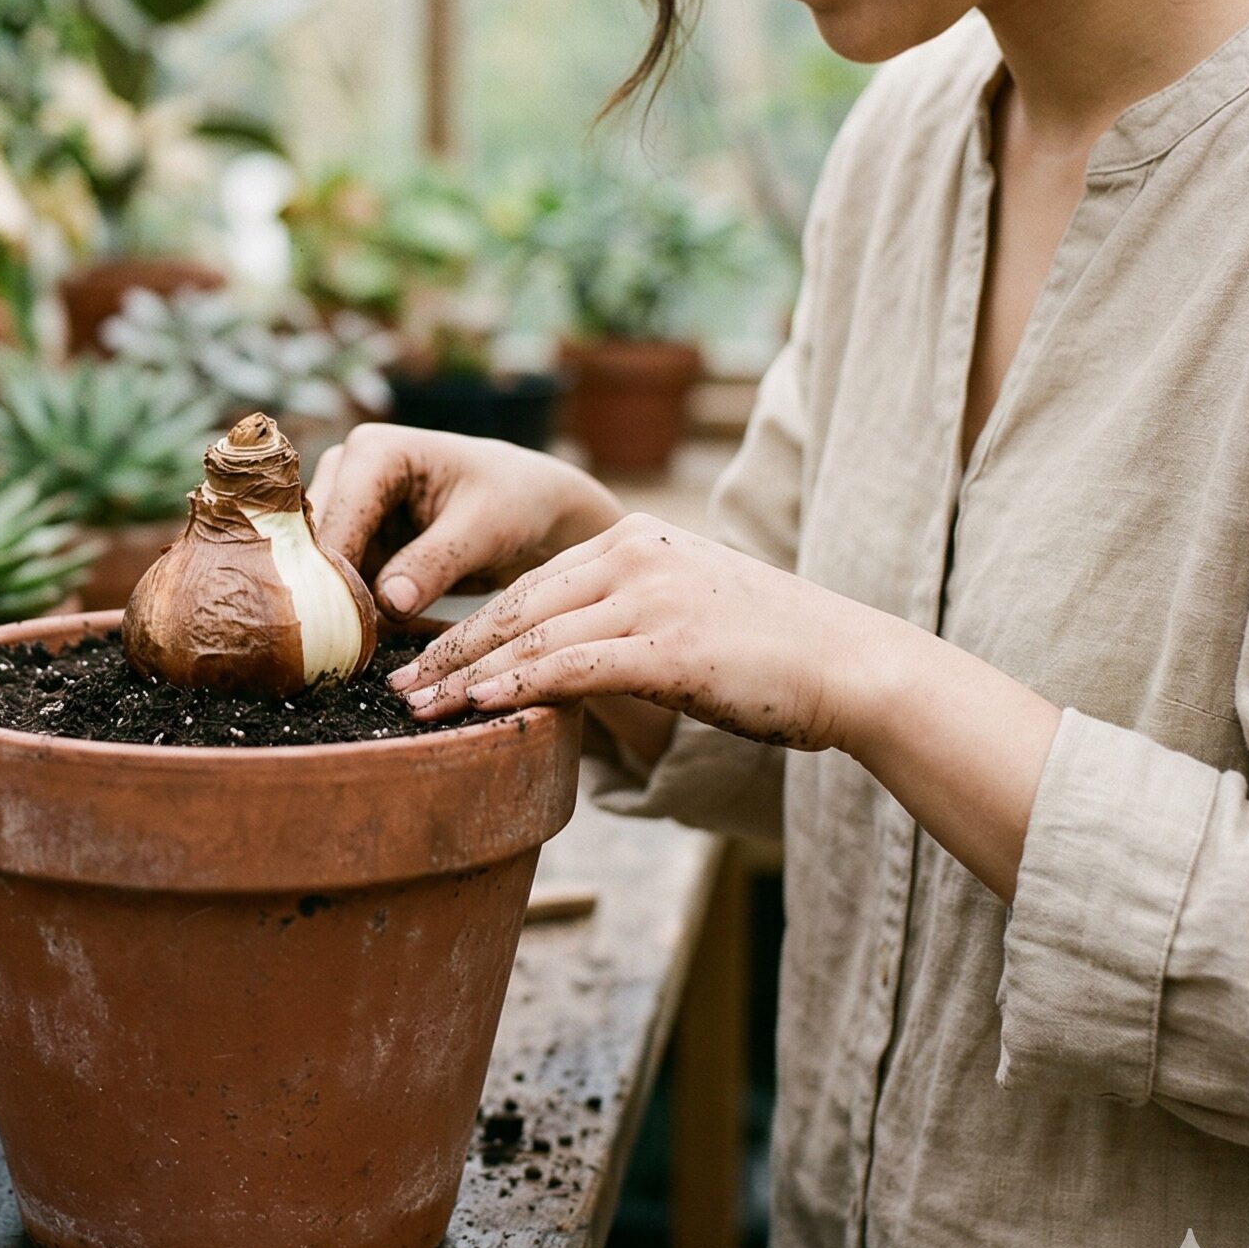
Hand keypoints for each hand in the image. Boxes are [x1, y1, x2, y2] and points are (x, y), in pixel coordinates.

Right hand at [307, 422, 623, 620]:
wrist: (531, 508)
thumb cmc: (515, 501)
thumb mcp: (484, 529)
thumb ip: (434, 563)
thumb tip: (388, 604)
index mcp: (371, 452)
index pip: (335, 524)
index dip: (338, 580)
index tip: (353, 635)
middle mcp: (344, 474)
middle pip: (315, 551)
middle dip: (338, 600)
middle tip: (361, 650)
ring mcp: (345, 510)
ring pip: (322, 574)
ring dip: (349, 612)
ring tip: (380, 645)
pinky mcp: (353, 544)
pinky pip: (341, 588)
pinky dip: (363, 615)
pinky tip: (387, 635)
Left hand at [388, 511, 901, 755]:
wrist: (853, 663)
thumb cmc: (774, 651)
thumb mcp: (689, 610)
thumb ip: (628, 618)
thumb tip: (570, 660)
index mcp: (634, 538)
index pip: (529, 581)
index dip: (469, 621)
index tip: (420, 655)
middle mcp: (634, 554)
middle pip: (516, 604)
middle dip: (449, 648)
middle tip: (395, 683)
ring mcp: (651, 596)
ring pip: (532, 636)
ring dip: (465, 676)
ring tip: (415, 708)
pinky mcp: (668, 646)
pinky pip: (571, 667)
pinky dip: (516, 688)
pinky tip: (476, 709)